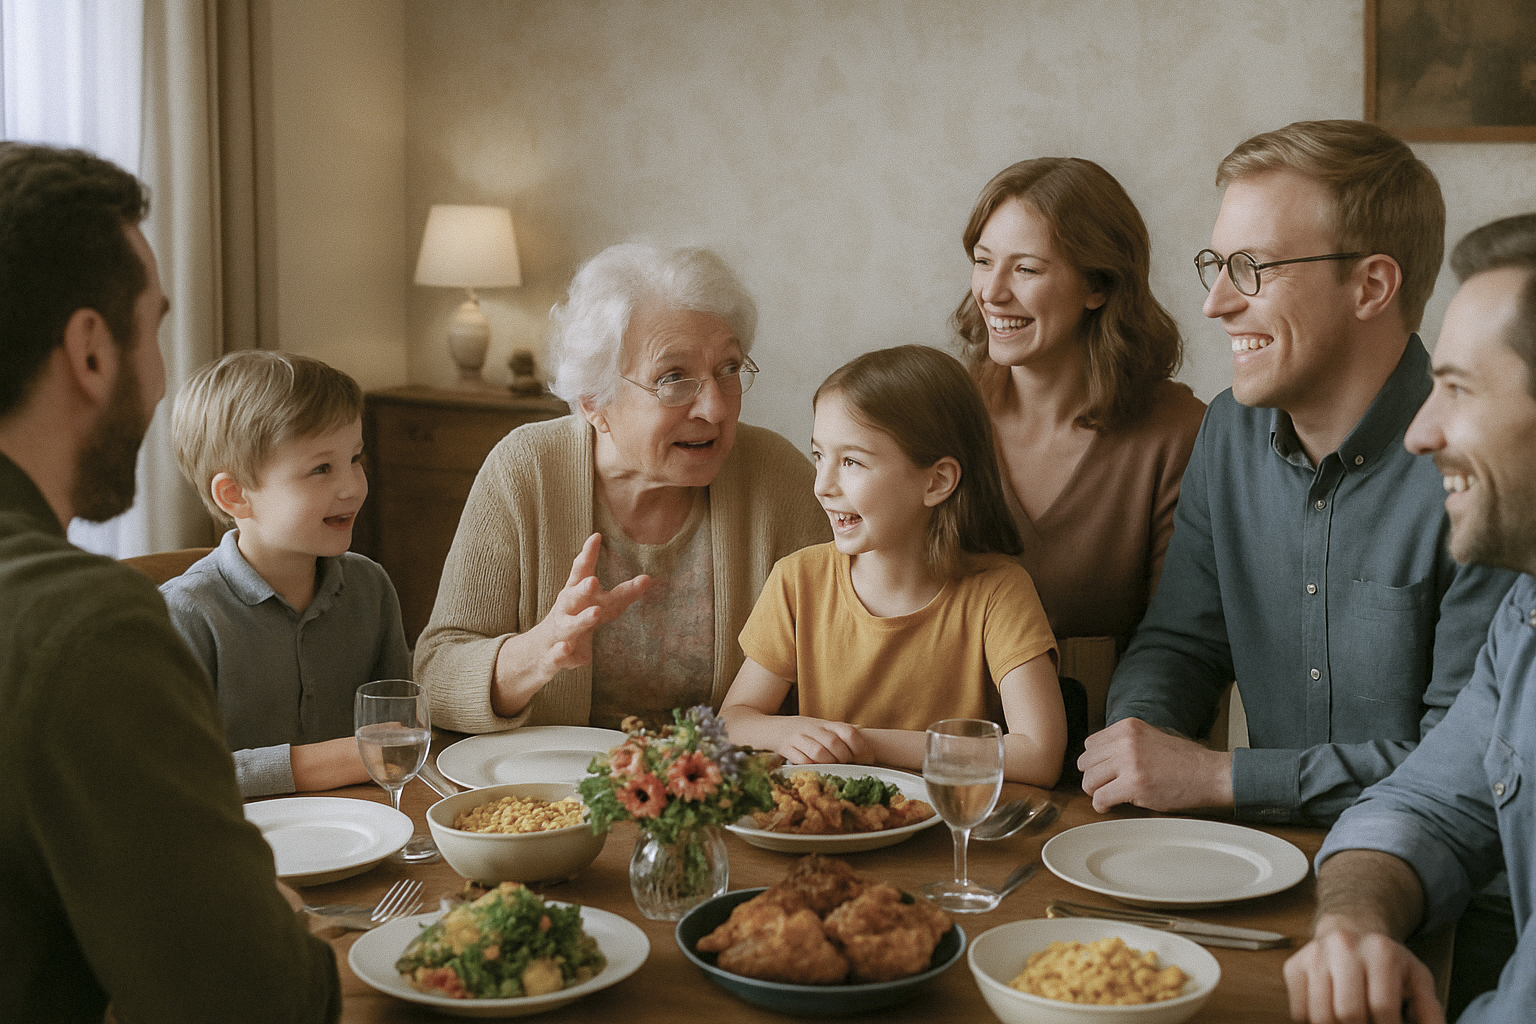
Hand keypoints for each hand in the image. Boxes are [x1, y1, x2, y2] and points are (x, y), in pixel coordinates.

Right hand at [531, 533, 650, 673]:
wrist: (539, 654)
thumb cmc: (574, 622)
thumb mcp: (597, 606)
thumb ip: (622, 594)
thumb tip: (649, 578)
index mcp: (574, 594)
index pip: (581, 572)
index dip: (588, 555)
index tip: (596, 536)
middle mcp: (564, 610)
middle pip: (573, 595)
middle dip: (583, 588)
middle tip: (594, 581)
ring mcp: (558, 632)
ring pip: (569, 626)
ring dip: (582, 619)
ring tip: (595, 612)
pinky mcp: (554, 656)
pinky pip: (557, 654)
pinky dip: (561, 651)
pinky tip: (566, 648)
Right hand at [772, 717, 866, 765]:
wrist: (769, 728)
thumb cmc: (802, 731)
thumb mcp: (821, 727)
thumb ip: (839, 731)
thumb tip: (862, 730)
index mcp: (825, 723)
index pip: (848, 731)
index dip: (861, 746)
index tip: (868, 759)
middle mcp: (813, 728)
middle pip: (835, 743)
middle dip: (845, 758)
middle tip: (849, 766)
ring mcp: (798, 738)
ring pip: (819, 752)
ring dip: (829, 764)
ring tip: (833, 769)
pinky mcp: (786, 749)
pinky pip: (802, 761)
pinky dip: (812, 767)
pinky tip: (816, 770)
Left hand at [1078, 717, 1233, 812]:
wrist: (1210, 774)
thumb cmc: (1184, 761)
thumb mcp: (1150, 738)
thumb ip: (1124, 744)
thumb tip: (1099, 760)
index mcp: (1127, 727)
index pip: (1090, 745)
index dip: (1096, 763)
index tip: (1104, 773)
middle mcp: (1125, 741)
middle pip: (1085, 763)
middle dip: (1093, 778)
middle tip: (1105, 787)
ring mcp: (1129, 762)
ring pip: (1088, 781)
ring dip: (1096, 793)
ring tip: (1108, 796)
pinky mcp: (1134, 784)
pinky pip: (1100, 798)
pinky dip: (1101, 806)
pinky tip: (1110, 806)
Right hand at [1284, 918, 1443, 1023]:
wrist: (1351, 927)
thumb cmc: (1387, 960)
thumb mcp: (1416, 978)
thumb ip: (1429, 1011)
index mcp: (1380, 951)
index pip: (1381, 1008)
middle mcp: (1344, 947)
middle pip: (1347, 1013)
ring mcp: (1314, 955)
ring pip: (1320, 1015)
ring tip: (1351, 1023)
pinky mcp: (1294, 965)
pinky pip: (1299, 1011)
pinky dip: (1315, 1022)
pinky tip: (1331, 1016)